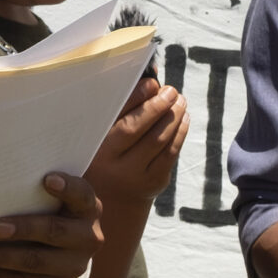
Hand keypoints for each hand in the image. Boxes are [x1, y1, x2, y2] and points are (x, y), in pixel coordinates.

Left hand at [0, 172, 102, 277]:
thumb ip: (33, 189)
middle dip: (23, 230)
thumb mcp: (51, 197)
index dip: (67, 188)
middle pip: (55, 232)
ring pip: (37, 263)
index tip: (47, 180)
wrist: (62, 246)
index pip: (81, 195)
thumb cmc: (47, 208)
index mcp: (87, 207)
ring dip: (2, 258)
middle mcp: (88, 237)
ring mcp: (74, 265)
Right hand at [86, 79, 189, 224]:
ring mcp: (134, 176)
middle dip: (159, 106)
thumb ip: (121, 108)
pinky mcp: (154, 183)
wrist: (112, 201)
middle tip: (171, 90)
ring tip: (180, 100)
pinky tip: (183, 118)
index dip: (137, 98)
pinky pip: (171, 154)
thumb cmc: (106, 155)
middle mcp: (111, 163)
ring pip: (159, 140)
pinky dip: (180, 133)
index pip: (117, 118)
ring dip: (174, 116)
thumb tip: (151, 76)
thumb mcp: (102, 135)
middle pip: (138, 129)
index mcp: (94, 147)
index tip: (152, 83)